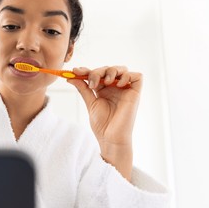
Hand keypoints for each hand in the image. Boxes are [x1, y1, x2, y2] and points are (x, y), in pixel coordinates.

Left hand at [67, 66, 142, 180]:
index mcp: (104, 90)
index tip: (75, 71)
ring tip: (105, 82)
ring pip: (122, 69)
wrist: (110, 138)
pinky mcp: (135, 93)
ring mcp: (126, 90)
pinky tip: (118, 85)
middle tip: (92, 83)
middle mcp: (115, 88)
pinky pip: (137, 76)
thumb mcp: (90, 103)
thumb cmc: (102, 124)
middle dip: (98, 71)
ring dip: (112, 71)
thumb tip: (71, 77)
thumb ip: (83, 89)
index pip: (97, 74)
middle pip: (108, 69)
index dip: (87, 70)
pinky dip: (128, 76)